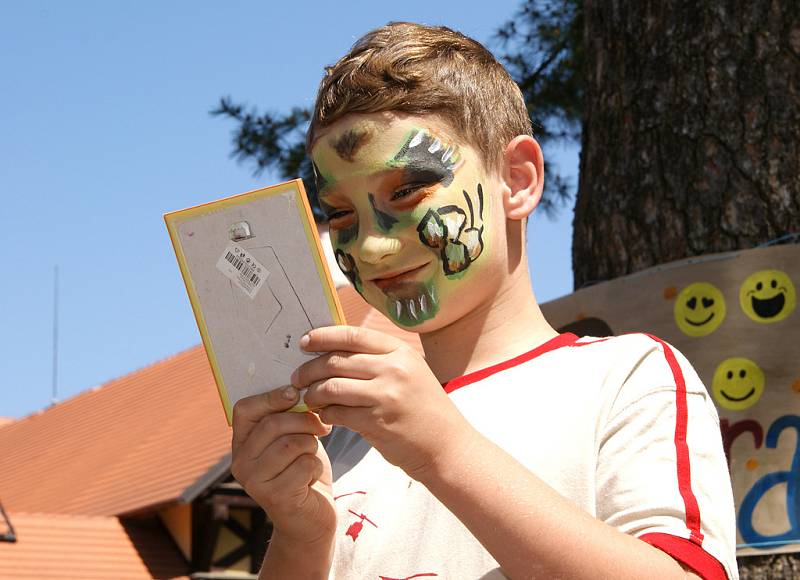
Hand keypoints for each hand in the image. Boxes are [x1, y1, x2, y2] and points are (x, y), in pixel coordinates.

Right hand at [231, 386, 335, 546]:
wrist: (310, 518)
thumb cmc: (302, 471)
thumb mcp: (293, 438)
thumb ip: (288, 417)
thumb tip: (297, 388)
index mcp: (241, 443)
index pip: (244, 409)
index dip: (271, 397)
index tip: (295, 394)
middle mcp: (240, 463)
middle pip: (273, 424)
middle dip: (304, 421)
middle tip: (321, 426)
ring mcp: (254, 482)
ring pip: (291, 443)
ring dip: (311, 445)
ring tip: (311, 455)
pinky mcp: (274, 497)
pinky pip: (304, 464)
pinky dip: (315, 466)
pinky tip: (310, 476)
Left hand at [294, 326, 474, 480]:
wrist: (447, 446)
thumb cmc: (423, 408)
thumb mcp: (409, 371)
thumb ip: (378, 359)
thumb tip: (334, 349)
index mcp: (399, 351)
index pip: (352, 335)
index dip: (323, 336)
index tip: (304, 342)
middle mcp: (393, 369)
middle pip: (336, 361)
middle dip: (309, 369)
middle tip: (297, 378)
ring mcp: (386, 396)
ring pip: (332, 387)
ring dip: (313, 393)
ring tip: (308, 398)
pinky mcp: (378, 423)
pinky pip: (338, 413)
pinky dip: (325, 414)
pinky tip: (324, 416)